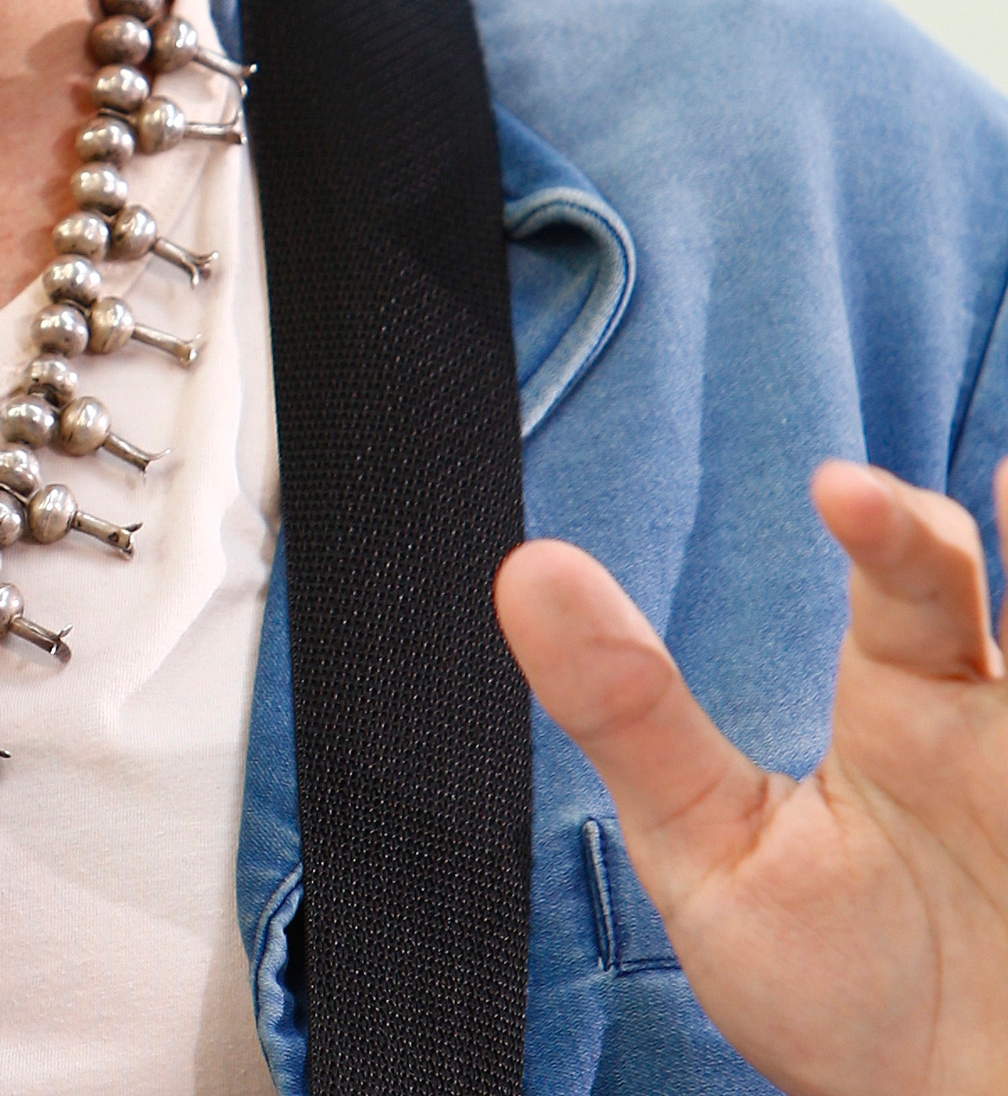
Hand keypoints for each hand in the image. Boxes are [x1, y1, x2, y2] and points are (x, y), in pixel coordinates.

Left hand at [497, 460, 1007, 1095]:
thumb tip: (524, 571)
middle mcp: (1000, 722)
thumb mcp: (716, 856)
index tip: (839, 490)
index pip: (901, 581)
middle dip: (943, 544)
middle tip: (876, 505)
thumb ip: (630, 717)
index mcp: (905, 706)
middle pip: (986, 597)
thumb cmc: (841, 994)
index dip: (881, 526)